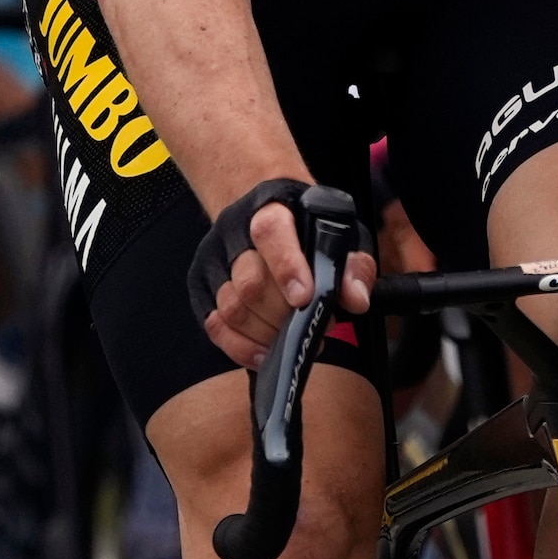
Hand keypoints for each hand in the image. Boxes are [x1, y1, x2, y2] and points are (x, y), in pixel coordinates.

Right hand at [191, 175, 370, 370]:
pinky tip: (264, 354)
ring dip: (266, 334)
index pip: (271, 234)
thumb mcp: (339, 231)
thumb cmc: (306, 224)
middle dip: (285, 317)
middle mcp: (233, 232)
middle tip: (314, 327)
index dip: (287, 268)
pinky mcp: (201, 285)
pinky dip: (239, 346)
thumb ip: (352, 265)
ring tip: (294, 338)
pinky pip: (213, 324)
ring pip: (231, 307)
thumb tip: (356, 300)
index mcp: (270, 208)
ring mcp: (213, 260)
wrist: (262, 205)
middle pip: (250, 283)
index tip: (305, 298)